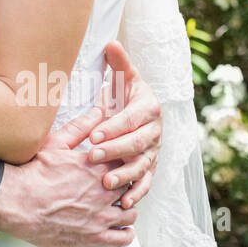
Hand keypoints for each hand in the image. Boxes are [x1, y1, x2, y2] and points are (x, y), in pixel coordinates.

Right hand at [0, 105, 138, 246]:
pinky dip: (126, 233)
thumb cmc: (33, 174)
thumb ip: (80, 127)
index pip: (126, 162)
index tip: (118, 164)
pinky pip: (123, 238)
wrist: (18, 202)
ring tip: (119, 205)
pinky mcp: (94, 236)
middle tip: (118, 184)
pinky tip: (120, 227)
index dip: (124, 162)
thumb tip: (98, 112)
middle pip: (131, 187)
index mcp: (96, 167)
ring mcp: (101, 215)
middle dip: (126, 185)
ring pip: (131, 212)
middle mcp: (103, 191)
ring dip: (127, 208)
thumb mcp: (56, 144)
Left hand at [84, 41, 161, 209]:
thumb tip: (111, 43)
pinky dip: (137, 194)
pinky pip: (146, 183)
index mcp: (148, 107)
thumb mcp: (123, 76)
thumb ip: (118, 62)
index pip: (132, 119)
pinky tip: (124, 203)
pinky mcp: (150, 167)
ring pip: (142, 166)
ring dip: (125, 176)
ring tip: (106, 183)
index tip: (94, 134)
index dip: (114, 127)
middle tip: (92, 156)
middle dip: (115, 151)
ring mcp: (154, 151)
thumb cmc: (125, 93)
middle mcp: (155, 131)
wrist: (138, 111)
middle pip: (137, 144)